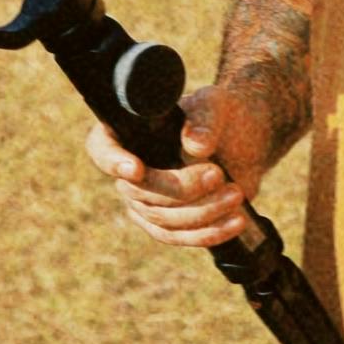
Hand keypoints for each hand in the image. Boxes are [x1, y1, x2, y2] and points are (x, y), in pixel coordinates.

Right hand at [84, 81, 270, 251]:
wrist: (243, 139)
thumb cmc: (218, 116)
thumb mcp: (214, 106)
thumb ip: (205, 121)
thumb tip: (196, 145)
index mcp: (128, 133)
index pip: (101, 148)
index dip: (112, 161)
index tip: (136, 169)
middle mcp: (130, 171)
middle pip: (138, 192)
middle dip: (180, 188)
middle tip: (217, 173)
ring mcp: (148, 201)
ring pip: (162, 220)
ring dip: (201, 211)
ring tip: (235, 193)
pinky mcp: (170, 223)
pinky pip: (180, 237)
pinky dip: (209, 232)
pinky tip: (235, 220)